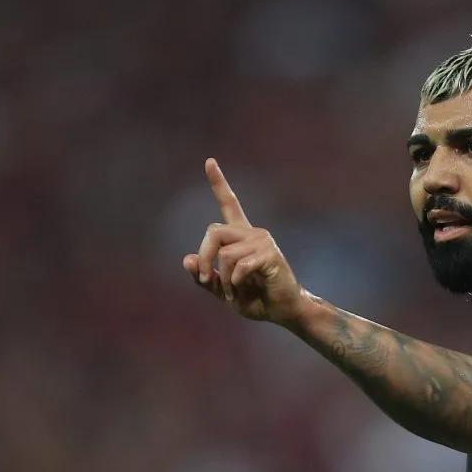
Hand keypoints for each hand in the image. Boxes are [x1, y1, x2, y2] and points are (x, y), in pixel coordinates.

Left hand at [183, 158, 303, 323]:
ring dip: (223, 279)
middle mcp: (252, 233)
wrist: (284, 310)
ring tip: (235, 292)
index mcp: (241, 237)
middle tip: (206, 280)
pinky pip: (239, 266)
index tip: (209, 161)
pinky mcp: (270, 254)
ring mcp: (262, 242)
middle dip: (204, 259)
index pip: (229, 204)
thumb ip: (205, 277)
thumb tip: (187, 259)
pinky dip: (235, 283)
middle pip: (213, 232)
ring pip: (224, 254)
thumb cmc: (256, 299)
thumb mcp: (223, 290)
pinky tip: (243, 290)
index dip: (218, 183)